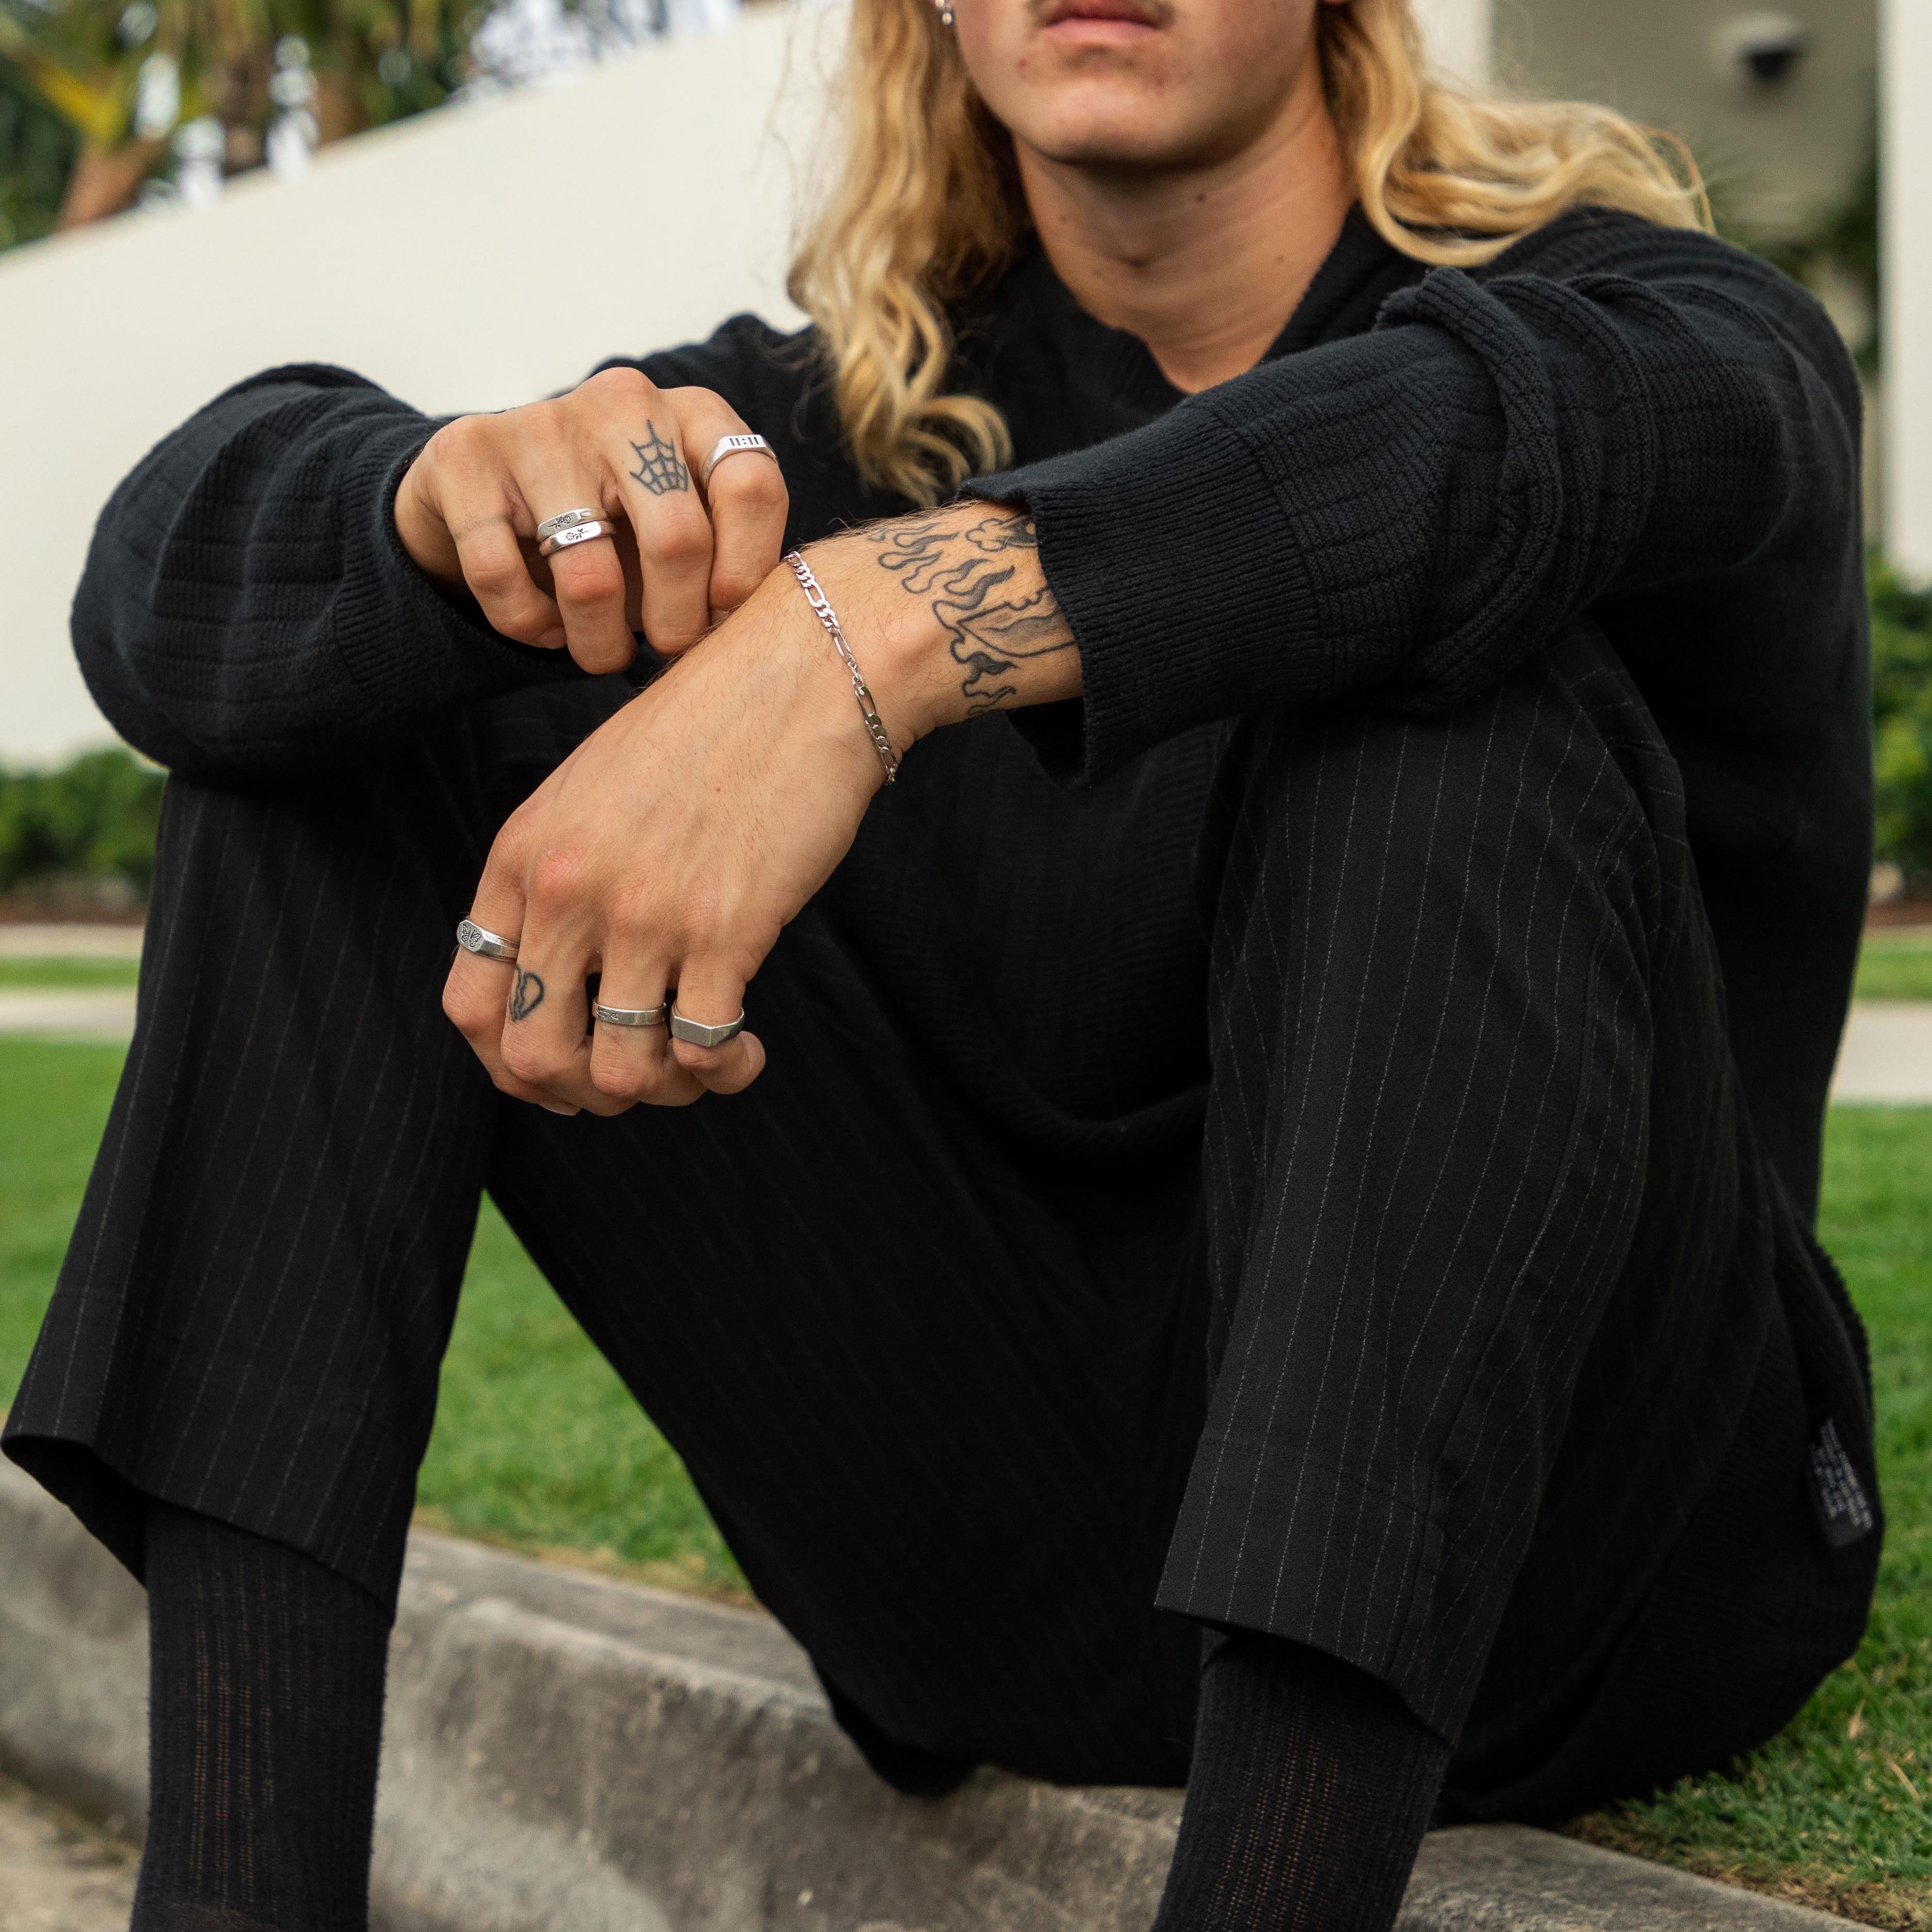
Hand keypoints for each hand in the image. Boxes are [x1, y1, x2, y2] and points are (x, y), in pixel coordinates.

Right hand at [395, 366, 786, 674]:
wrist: (494, 490)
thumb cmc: (615, 523)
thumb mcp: (683, 526)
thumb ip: (726, 561)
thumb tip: (749, 633)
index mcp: (692, 413)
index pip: (751, 485)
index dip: (747, 570)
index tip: (723, 613)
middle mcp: (623, 404)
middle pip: (677, 540)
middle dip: (678, 623)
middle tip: (667, 649)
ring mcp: (541, 424)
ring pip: (589, 577)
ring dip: (601, 643)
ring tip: (603, 652)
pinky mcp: (465, 457)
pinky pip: (502, 578)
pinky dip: (528, 623)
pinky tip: (544, 625)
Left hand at [441, 549, 906, 1111]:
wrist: (806, 673)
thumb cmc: (711, 731)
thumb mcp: (594, 794)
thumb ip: (562, 878)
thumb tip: (568, 983)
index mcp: (523, 854)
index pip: (470, 1006)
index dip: (511, 1064)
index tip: (568, 1063)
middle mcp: (568, 889)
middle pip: (532, 1060)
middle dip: (585, 1095)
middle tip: (639, 1077)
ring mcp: (644, 913)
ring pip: (618, 1073)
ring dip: (661, 1092)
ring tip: (700, 1065)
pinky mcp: (725, 929)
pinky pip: (702, 1052)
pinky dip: (725, 1071)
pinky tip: (746, 1050)